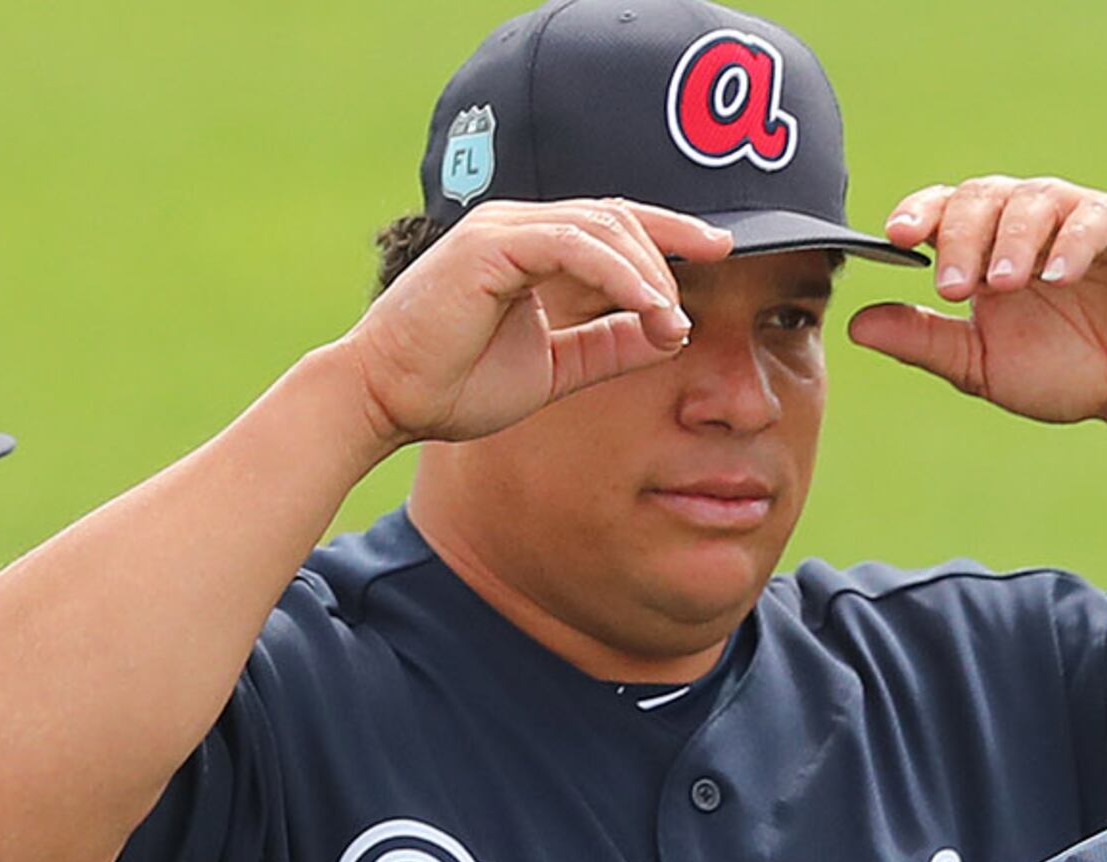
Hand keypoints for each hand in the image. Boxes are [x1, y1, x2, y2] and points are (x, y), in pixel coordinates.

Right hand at [332, 199, 731, 448]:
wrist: (386, 400)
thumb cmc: (453, 386)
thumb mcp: (553, 368)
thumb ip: (606, 347)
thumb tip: (669, 333)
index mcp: (527, 247)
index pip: (610, 223)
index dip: (668, 231)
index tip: (720, 250)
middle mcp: (516, 226)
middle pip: (615, 216)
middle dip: (670, 250)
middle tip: (692, 307)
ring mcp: (501, 229)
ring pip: (600, 227)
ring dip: (647, 273)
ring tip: (670, 320)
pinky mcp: (490, 246)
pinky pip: (573, 246)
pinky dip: (618, 273)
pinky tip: (647, 304)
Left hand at [846, 176, 1106, 425]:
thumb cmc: (1063, 369)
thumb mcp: (981, 364)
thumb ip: (923, 340)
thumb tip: (854, 326)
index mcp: (984, 245)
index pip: (943, 209)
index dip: (919, 214)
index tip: (897, 237)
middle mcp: (1026, 220)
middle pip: (982, 198)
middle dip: (962, 237)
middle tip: (954, 287)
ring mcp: (1078, 216)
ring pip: (1035, 200)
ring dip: (1014, 239)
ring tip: (1005, 283)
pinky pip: (1097, 217)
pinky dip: (1074, 241)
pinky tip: (1058, 274)